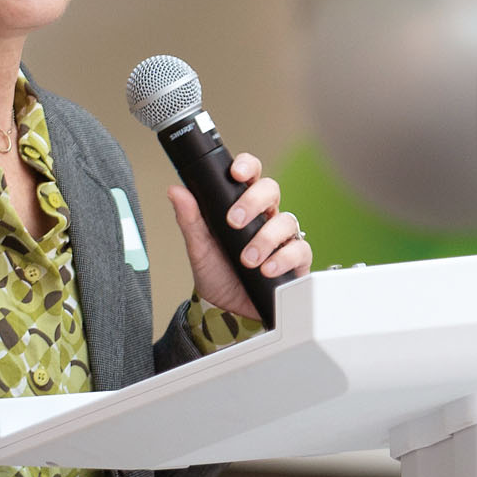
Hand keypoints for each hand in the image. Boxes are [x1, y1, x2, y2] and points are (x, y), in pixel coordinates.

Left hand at [167, 152, 310, 318]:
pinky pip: (299, 250)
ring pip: (286, 220)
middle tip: (234, 221)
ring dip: (265, 238)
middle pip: (271, 190)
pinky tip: (266, 268)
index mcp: (242, 206)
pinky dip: (283, 258)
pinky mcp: (295, 260)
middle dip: (253, 201)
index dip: (247, 166)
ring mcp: (282, 237)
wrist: (227, 310)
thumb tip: (176, 191)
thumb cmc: (217, 273)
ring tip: (247, 258)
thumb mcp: (199, 247)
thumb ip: (190, 219)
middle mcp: (265, 217)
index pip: (250, 175)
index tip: (236, 173)